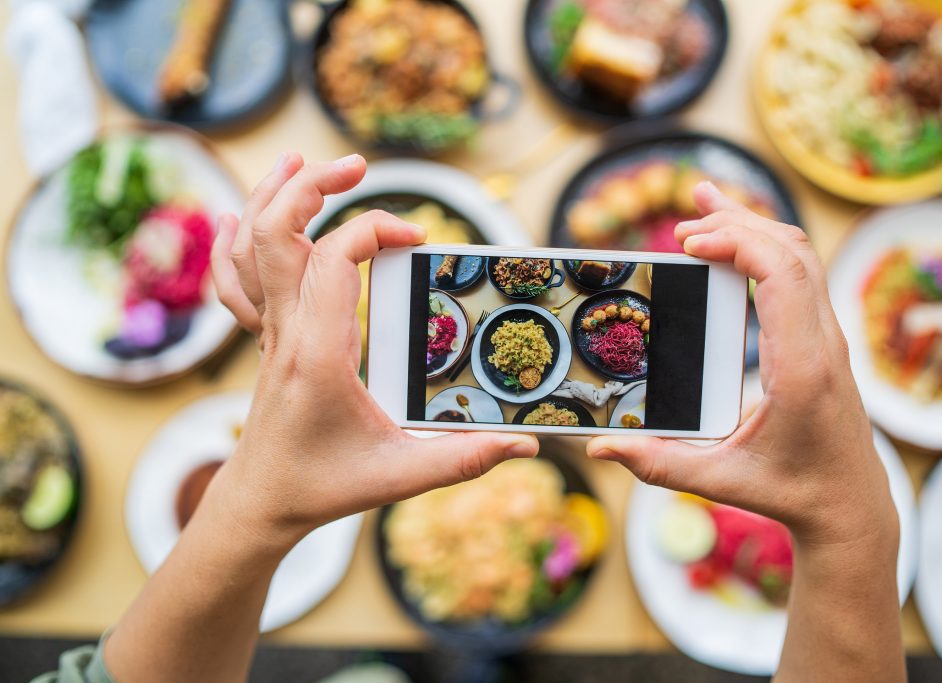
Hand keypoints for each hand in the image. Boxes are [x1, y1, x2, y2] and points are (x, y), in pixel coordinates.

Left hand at [208, 152, 538, 548]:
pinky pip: (234, 280)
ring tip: (303, 162)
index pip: (334, 259)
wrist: (260, 502)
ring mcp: (268, 332)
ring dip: (273, 196)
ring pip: (250, 246)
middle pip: (278, 232)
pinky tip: (239, 215)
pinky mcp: (264, 338)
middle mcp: (286, 332)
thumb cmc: (324, 486)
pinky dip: (234, 241)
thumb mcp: (399, 477)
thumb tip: (525, 445)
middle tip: (358, 166)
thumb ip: (464, 459)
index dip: (376, 230)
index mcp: (319, 353)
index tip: (419, 239)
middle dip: (314, 185)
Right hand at [586, 182, 896, 547]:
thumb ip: (658, 463)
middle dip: (735, 224)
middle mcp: (822, 342)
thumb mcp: (721, 482)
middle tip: (680, 228)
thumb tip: (599, 445)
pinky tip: (735, 238)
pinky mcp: (821, 338)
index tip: (688, 243)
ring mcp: (827, 336)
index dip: (737, 242)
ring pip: (799, 254)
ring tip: (704, 206)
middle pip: (790, 250)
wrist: (851, 503)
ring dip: (752, 225)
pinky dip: (765, 245)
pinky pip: (799, 273)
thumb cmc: (793, 492)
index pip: (781, 276)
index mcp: (802, 367)